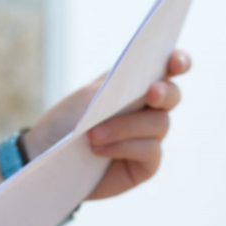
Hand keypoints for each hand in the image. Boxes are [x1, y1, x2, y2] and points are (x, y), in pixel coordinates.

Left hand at [22, 50, 190, 200]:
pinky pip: (149, 150)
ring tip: (92, 135)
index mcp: (135, 84)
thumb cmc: (66, 122)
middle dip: (164, 92)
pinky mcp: (147, 164)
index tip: (176, 63)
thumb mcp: (88, 97)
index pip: (168, 67)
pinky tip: (98, 151)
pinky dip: (122, 146)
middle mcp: (147, 108)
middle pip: (172, 95)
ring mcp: (150, 136)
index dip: (179, 61)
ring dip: (125, 126)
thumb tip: (147, 87)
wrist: (46, 158)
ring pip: (159, 124)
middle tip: (151, 93)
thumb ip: (117, 88)